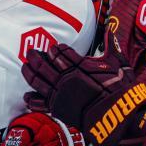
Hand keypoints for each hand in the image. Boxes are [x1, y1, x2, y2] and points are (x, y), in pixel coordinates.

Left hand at [22, 43, 145, 145]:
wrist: (117, 117)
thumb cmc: (120, 90)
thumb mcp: (119, 64)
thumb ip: (111, 45)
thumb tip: (109, 28)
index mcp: (80, 65)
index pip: (60, 52)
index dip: (54, 49)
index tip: (53, 48)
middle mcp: (66, 78)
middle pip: (44, 64)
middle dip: (36, 57)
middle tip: (31, 52)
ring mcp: (60, 94)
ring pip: (38, 80)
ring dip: (29, 72)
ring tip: (25, 66)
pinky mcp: (59, 109)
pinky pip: (40, 103)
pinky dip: (32, 99)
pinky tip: (27, 95)